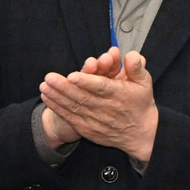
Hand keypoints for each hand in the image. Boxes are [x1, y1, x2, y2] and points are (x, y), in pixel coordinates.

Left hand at [38, 47, 159, 163]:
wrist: (140, 134)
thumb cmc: (140, 104)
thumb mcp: (145, 83)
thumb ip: (136, 67)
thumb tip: (132, 55)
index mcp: (120, 95)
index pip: (102, 88)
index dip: (87, 82)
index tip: (73, 75)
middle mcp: (106, 108)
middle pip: (83, 97)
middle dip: (64, 87)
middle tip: (50, 77)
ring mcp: (95, 120)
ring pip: (73, 107)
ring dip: (57, 96)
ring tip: (44, 85)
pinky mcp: (87, 129)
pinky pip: (70, 117)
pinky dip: (57, 108)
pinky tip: (47, 98)